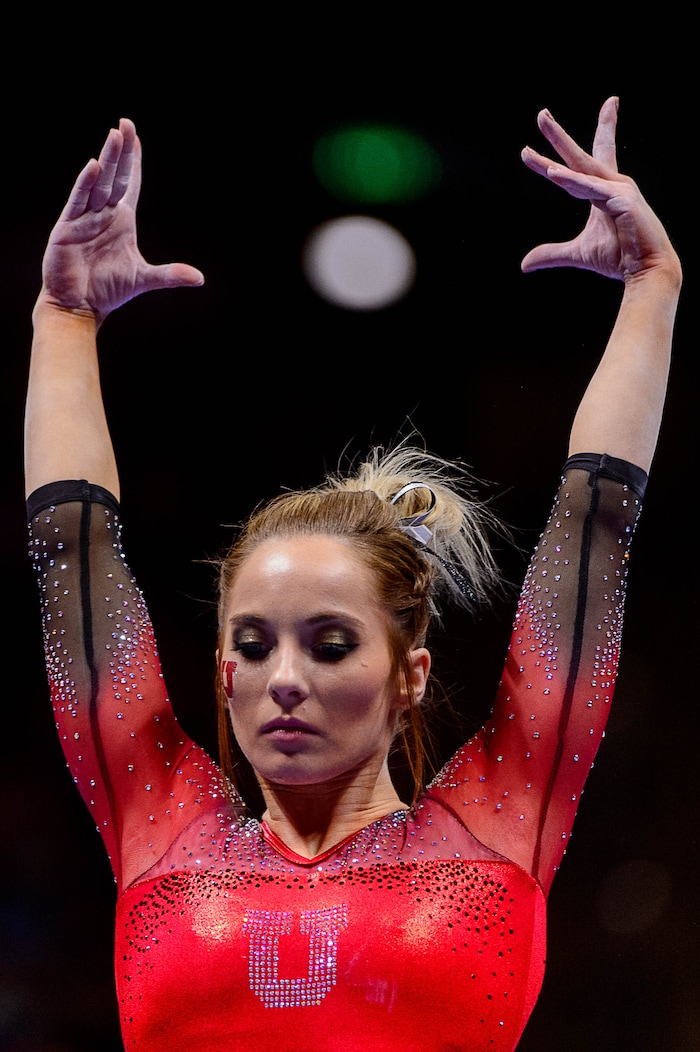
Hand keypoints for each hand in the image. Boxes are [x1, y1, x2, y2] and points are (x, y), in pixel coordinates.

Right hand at [39, 118, 203, 322]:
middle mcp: (103, 214)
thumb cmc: (107, 290)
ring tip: (115, 135)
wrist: (80, 306)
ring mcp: (84, 218)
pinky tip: (93, 166)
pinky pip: (79, 201)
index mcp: (122, 220)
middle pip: (115, 176)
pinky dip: (86, 184)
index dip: (134, 162)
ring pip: (99, 183)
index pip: (130, 184)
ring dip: (107, 160)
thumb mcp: (144, 278)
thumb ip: (170, 275)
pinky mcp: (68, 228)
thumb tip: (200, 278)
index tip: (137, 138)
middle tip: (126, 124)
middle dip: (121, 151)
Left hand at [520, 97, 678, 281]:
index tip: (559, 121)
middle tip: (540, 114)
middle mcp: (612, 183)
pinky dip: (572, 181)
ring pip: (580, 168)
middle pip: (579, 155)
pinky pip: (590, 189)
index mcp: (603, 190)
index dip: (569, 142)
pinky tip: (553, 173)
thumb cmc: (618, 257)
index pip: (584, 161)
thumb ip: (551, 254)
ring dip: (558, 150)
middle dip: (558, 135)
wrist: (646, 271)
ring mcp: (618, 189)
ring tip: (532, 143)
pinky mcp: (622, 200)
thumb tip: (524, 265)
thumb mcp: (577, 253)